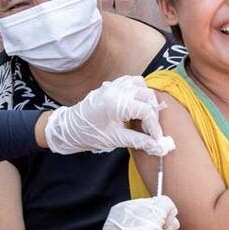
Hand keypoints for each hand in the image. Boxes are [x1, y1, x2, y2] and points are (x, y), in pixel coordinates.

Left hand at [44, 75, 175, 155]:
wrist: (70, 128)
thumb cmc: (89, 134)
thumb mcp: (116, 140)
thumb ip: (139, 141)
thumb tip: (158, 147)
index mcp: (115, 103)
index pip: (146, 111)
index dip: (154, 127)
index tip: (157, 139)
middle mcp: (116, 89)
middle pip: (148, 96)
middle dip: (153, 114)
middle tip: (151, 131)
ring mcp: (114, 85)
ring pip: (141, 85)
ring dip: (147, 100)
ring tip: (145, 118)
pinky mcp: (112, 85)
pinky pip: (131, 82)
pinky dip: (138, 92)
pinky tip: (136, 105)